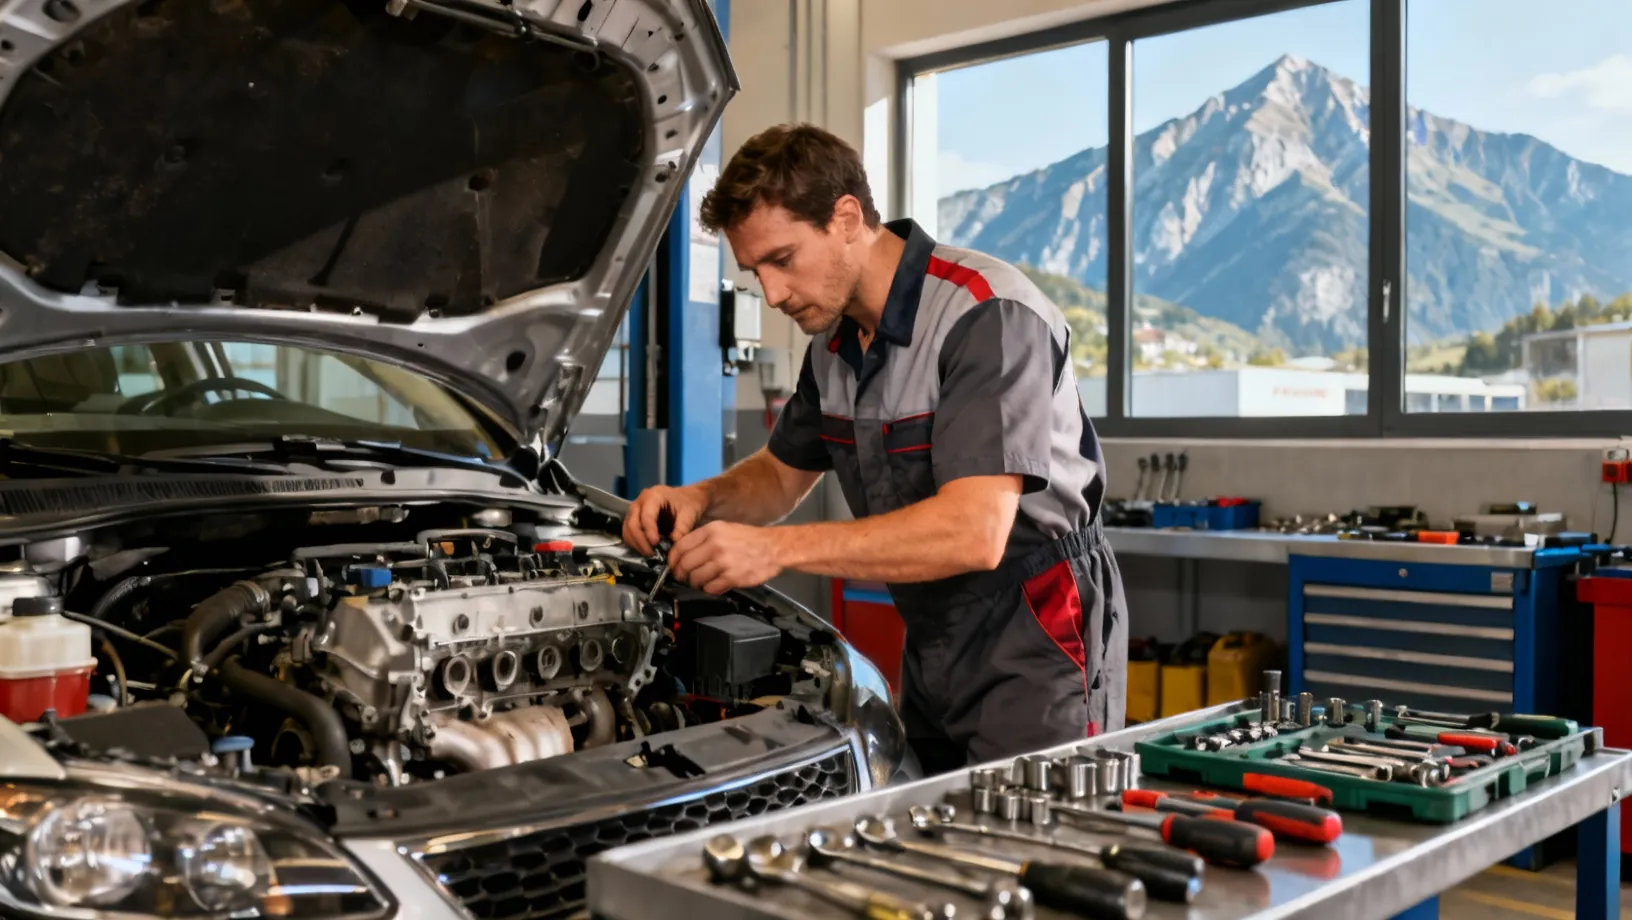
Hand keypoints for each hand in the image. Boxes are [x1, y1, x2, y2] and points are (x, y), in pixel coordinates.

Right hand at [622, 484, 708, 555]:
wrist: (688, 499)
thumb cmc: (689, 504)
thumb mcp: (690, 515)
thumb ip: (682, 529)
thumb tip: (673, 545)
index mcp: (654, 496)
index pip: (646, 515)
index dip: (649, 531)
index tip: (655, 543)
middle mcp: (640, 502)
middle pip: (632, 523)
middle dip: (641, 541)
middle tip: (652, 554)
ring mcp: (635, 511)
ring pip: (627, 530)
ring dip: (636, 544)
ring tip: (651, 554)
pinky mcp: (633, 520)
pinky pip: (628, 534)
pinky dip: (635, 544)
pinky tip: (648, 550)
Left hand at [668, 522, 784, 594]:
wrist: (774, 548)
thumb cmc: (749, 539)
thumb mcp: (724, 528)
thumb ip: (703, 539)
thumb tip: (683, 553)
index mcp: (710, 531)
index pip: (680, 547)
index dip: (673, 560)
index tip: (673, 565)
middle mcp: (714, 545)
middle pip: (685, 564)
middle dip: (681, 574)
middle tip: (684, 578)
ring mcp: (723, 562)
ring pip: (695, 578)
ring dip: (695, 583)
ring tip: (701, 582)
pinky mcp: (731, 577)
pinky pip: (710, 588)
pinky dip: (710, 589)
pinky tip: (715, 585)